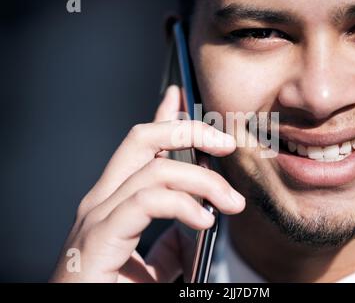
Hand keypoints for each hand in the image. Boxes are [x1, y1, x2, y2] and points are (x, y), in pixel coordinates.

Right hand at [50, 85, 245, 281]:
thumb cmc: (113, 293)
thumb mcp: (155, 268)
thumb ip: (172, 244)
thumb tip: (199, 224)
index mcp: (114, 202)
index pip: (141, 147)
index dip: (163, 118)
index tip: (181, 97)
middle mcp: (102, 201)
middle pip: (142, 140)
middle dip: (187, 131)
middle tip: (223, 142)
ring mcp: (97, 216)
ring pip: (154, 170)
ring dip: (202, 181)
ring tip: (231, 201)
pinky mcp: (98, 237)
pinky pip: (146, 202)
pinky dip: (182, 205)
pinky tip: (204, 220)